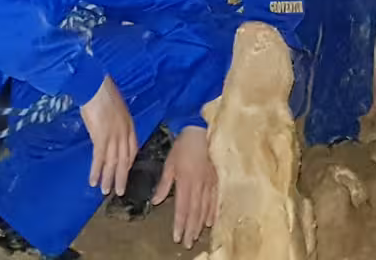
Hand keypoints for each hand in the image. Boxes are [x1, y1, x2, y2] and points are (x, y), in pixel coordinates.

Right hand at [81, 75, 137, 195]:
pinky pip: (99, 159)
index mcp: (129, 124)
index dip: (128, 162)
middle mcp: (124, 132)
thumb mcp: (116, 106)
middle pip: (125, 160)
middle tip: (119, 191)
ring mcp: (114, 136)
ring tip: (105, 191)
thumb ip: (117, 120)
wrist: (94, 85)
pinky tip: (93, 181)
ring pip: (113, 162)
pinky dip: (96, 171)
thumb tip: (111, 128)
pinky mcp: (101, 137)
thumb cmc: (103, 91)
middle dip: (121, 177)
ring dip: (108, 178)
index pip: (132, 149)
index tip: (124, 172)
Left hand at [152, 125, 217, 246]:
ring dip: (201, 224)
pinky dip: (213, 213)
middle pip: (195, 212)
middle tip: (187, 243)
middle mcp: (199, 186)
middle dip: (191, 229)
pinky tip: (211, 222)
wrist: (202, 131)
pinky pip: (216, 200)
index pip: (182, 209)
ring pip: (206, 209)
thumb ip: (164, 184)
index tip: (177, 237)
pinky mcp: (217, 180)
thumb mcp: (170, 163)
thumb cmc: (184, 146)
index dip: (180, 224)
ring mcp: (210, 184)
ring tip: (197, 236)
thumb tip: (157, 201)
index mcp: (186, 182)